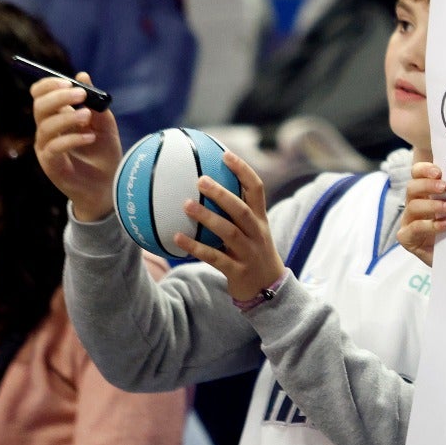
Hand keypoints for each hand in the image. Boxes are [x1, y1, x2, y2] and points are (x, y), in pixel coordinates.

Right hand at [31, 73, 120, 220]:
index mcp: (57, 118)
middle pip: (39, 106)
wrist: (109, 187)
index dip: (49, 85)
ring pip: (45, 126)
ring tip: (87, 117)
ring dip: (67, 117)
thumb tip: (83, 75)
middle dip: (59, 97)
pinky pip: (54, 147)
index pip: (40, 95)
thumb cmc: (104, 156)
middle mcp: (47, 131)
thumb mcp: (105, 126)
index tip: (70, 82)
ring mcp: (46, 148)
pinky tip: (90, 138)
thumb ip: (95, 104)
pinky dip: (71, 139)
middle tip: (80, 94)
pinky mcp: (51, 165)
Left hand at [174, 151, 285, 302]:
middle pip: (242, 209)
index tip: (225, 155)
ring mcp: (248, 253)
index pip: (257, 189)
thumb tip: (202, 187)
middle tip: (200, 179)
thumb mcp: (251, 231)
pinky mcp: (238, 271)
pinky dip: (196, 247)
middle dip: (222, 193)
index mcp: (260, 220)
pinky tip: (176, 238)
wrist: (269, 290)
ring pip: (229, 232)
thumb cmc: (252, 254)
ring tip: (186, 205)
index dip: (243, 171)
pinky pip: (215, 258)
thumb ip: (233, 212)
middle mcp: (257, 234)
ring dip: (207, 218)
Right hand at [397, 161, 445, 266]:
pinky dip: (431, 225)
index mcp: (424, 193)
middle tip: (445, 186)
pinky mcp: (407, 237)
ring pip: (413, 206)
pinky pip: (415, 228)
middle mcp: (414, 204)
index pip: (417, 174)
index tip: (439, 171)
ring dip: (433, 205)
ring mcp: (408, 221)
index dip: (424, 169)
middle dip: (428, 185)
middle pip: (412, 187)